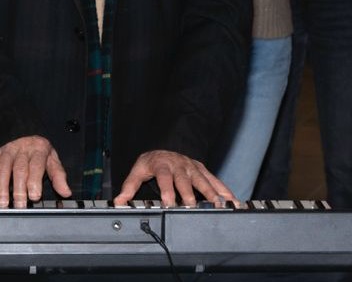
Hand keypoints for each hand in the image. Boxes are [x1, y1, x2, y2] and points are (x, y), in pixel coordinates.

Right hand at [0, 135, 71, 207]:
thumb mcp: (53, 161)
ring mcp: (7, 150)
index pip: (36, 165)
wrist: (27, 136)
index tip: (34, 196)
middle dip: (19, 188)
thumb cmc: (41, 154)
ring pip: (3, 167)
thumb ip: (59, 177)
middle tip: (19, 205)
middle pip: (19, 168)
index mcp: (39, 149)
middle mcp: (22, 148)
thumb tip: (66, 192)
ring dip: (2, 186)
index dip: (35, 181)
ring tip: (3, 203)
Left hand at [113, 149, 233, 207]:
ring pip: (203, 180)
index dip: (167, 191)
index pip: (165, 179)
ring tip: (218, 205)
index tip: (169, 204)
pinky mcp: (202, 170)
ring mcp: (193, 167)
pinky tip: (232, 200)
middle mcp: (180, 165)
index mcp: (163, 166)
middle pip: (186, 181)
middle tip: (193, 208)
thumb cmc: (152, 161)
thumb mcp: (138, 171)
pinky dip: (224, 190)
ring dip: (211, 193)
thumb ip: (129, 187)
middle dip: (190, 194)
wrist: (165, 145)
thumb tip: (119, 201)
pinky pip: (214, 180)